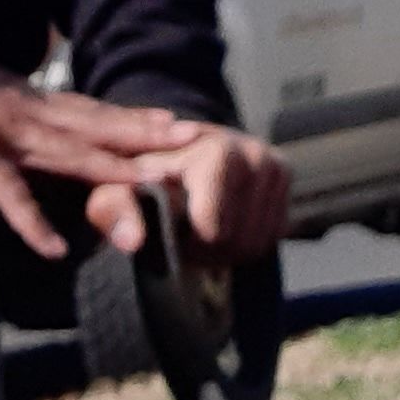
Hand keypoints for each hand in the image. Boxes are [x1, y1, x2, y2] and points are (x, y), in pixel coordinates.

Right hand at [0, 49, 276, 262]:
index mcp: (27, 103)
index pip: (91, 110)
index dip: (133, 117)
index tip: (173, 122)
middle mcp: (27, 113)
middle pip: (97, 127)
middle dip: (145, 137)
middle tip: (194, 142)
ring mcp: (5, 133)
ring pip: (70, 153)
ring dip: (113, 169)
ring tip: (152, 185)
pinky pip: (9, 194)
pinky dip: (33, 223)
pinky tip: (55, 249)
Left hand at [77, 96, 289, 263]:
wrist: (173, 147)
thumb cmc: (140, 173)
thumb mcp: (114, 188)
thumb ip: (113, 209)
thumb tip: (133, 242)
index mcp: (217, 151)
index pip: (212, 229)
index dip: (186, 245)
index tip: (166, 232)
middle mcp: (255, 154)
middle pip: (236, 241)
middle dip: (206, 252)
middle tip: (182, 237)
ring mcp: (276, 167)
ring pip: (256, 243)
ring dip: (225, 251)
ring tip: (199, 232)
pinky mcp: (286, 182)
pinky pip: (271, 237)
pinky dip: (245, 242)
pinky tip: (222, 225)